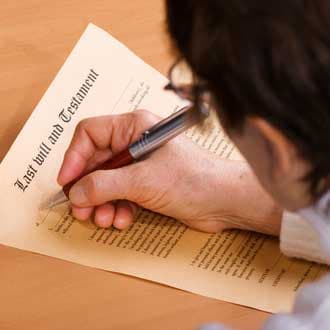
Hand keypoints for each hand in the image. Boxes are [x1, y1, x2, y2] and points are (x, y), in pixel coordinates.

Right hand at [58, 110, 281, 233]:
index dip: (74, 157)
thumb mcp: (143, 181)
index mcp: (133, 128)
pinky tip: (122, 221)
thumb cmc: (192, 180)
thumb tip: (75, 193)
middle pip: (96, 163)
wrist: (225, 201)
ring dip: (101, 203)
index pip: (90, 134)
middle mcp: (134, 143)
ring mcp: (141, 165)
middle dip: (87, 188)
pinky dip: (118, 209)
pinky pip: (121, 195)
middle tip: (81, 211)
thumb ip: (104, 185)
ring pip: (106, 182)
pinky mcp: (147, 185)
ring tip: (104, 220)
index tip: (67, 183)